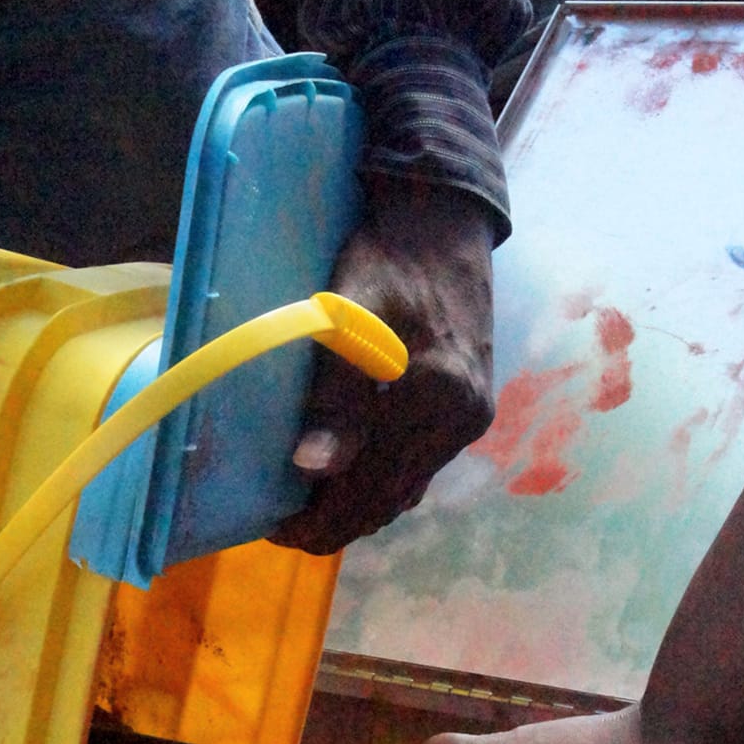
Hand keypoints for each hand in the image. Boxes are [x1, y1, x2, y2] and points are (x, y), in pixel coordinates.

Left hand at [271, 175, 495, 555]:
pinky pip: (421, 464)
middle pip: (390, 502)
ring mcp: (469, 417)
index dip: (319, 522)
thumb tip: (314, 468)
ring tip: (310, 504)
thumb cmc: (386, 258)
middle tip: (284, 524)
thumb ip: (335, 396)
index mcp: (434, 402)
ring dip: (359, 504)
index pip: (369, 494)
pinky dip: (384, 479)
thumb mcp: (346, 318)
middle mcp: (459, 422)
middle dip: (335, 521)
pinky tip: (354, 473)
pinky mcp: (470, 405)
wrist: (444, 216)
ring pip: (407, 488)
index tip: (273, 527)